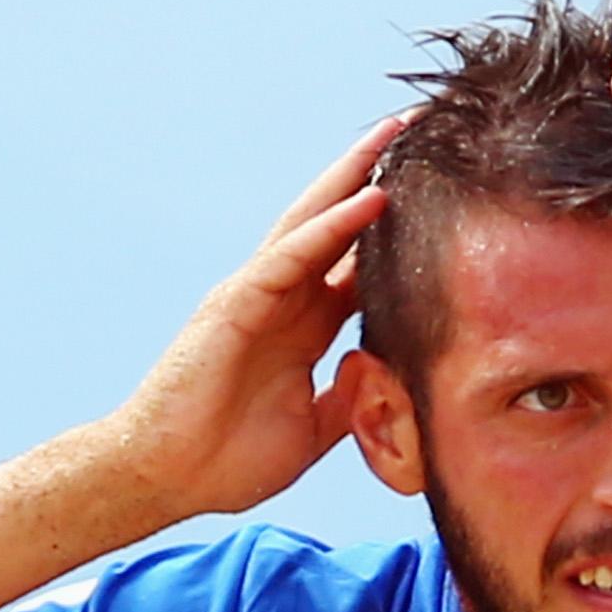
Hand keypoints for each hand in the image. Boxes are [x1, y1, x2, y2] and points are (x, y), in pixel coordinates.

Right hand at [107, 115, 400, 518]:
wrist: (167, 479)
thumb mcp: (314, 431)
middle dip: (376, 178)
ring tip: (395, 133)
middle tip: (419, 133)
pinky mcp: (236, 303)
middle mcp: (281, 300)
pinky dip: (332, 226)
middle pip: (337, 227)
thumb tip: (389, 374)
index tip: (443, 200)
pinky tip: (370, 197)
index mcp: (303, 328)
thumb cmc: (228, 460)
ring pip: (314, 221)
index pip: (357, 266)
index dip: (398, 234)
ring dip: (356, 176)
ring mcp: (256, 296)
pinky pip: (292, 255)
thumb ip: (352, 400)